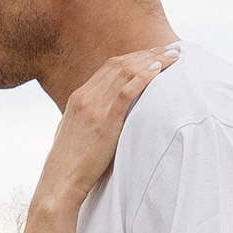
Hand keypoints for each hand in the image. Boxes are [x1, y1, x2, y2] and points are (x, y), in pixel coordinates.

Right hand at [33, 44, 179, 214]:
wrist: (59, 183)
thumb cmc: (70, 164)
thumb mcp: (74, 132)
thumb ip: (89, 118)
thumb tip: (103, 116)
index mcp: (78, 97)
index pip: (109, 67)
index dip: (134, 57)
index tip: (153, 55)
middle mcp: (86, 97)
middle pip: (120, 64)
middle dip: (148, 54)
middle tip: (170, 49)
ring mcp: (95, 108)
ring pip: (126, 72)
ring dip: (153, 61)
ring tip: (173, 56)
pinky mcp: (106, 122)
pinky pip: (127, 91)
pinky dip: (144, 77)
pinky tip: (159, 70)